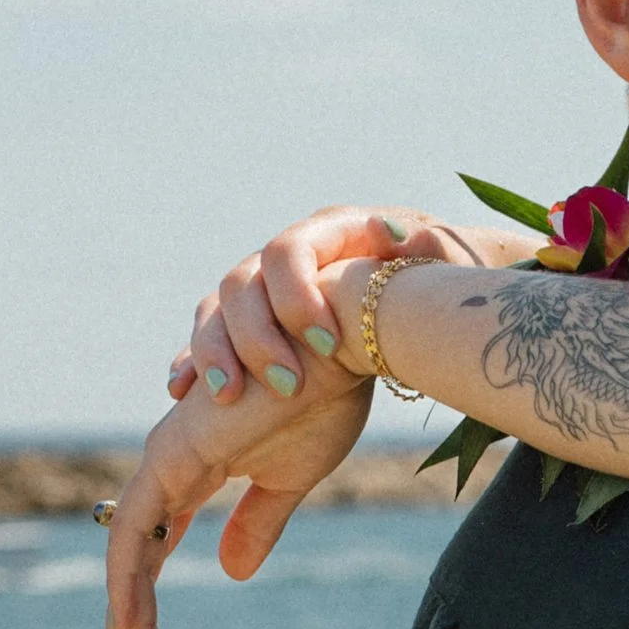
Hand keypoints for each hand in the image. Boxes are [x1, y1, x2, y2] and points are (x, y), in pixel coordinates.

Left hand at [105, 365, 371, 628]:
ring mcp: (165, 461)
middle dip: (129, 619)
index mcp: (199, 467)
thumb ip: (259, 521)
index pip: (160, 542)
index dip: (148, 592)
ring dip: (129, 618)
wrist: (342, 341)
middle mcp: (172, 463)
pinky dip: (131, 586)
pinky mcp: (170, 460)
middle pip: (134, 555)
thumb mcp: (295, 476)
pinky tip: (133, 626)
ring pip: (126, 556)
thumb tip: (232, 573)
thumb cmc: (327, 392)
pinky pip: (134, 538)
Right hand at [165, 208, 525, 404]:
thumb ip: (434, 251)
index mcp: (330, 230)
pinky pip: (208, 338)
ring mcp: (263, 285)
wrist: (427, 285)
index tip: (328, 344)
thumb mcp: (446, 258)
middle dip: (258, 337)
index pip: (290, 252)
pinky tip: (182, 390)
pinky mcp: (249, 320)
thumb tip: (422, 240)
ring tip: (228, 398)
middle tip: (288, 385)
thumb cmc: (440, 269)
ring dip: (217, 354)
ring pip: (216, 313)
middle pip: (242, 286)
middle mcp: (285, 254)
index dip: (296, 294)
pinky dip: (194, 362)